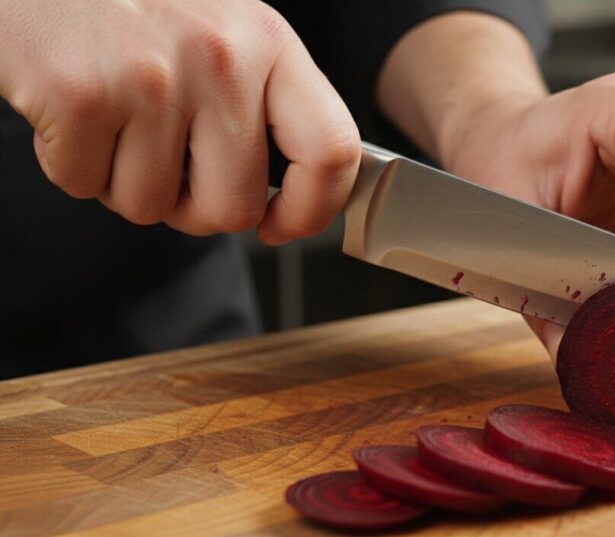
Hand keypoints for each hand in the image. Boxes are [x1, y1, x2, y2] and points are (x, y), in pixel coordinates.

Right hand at [0, 0, 359, 243]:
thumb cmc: (135, 6)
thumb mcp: (226, 33)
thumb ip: (265, 103)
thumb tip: (291, 197)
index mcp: (269, 44)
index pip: (331, 150)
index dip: (312, 210)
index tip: (282, 226)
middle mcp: (221, 60)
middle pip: (233, 206)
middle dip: (194, 209)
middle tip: (168, 167)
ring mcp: (153, 79)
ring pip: (151, 206)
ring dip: (125, 181)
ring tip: (114, 119)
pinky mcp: (83, 96)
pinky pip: (85, 185)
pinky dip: (73, 164)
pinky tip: (74, 111)